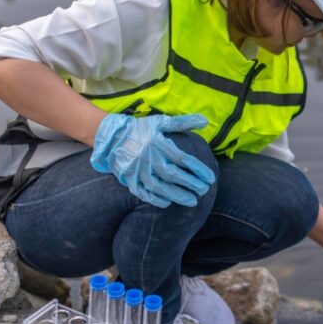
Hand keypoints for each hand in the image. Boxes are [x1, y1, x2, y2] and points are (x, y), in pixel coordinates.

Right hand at [90, 113, 215, 207]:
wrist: (111, 136)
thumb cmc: (141, 129)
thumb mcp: (161, 122)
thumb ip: (183, 123)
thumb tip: (205, 120)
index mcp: (158, 143)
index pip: (182, 159)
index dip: (198, 169)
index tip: (211, 178)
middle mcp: (148, 157)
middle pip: (172, 174)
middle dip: (190, 184)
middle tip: (204, 191)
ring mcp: (137, 169)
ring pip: (158, 186)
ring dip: (176, 195)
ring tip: (192, 201)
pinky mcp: (128, 178)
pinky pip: (141, 192)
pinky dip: (154, 199)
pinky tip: (167, 203)